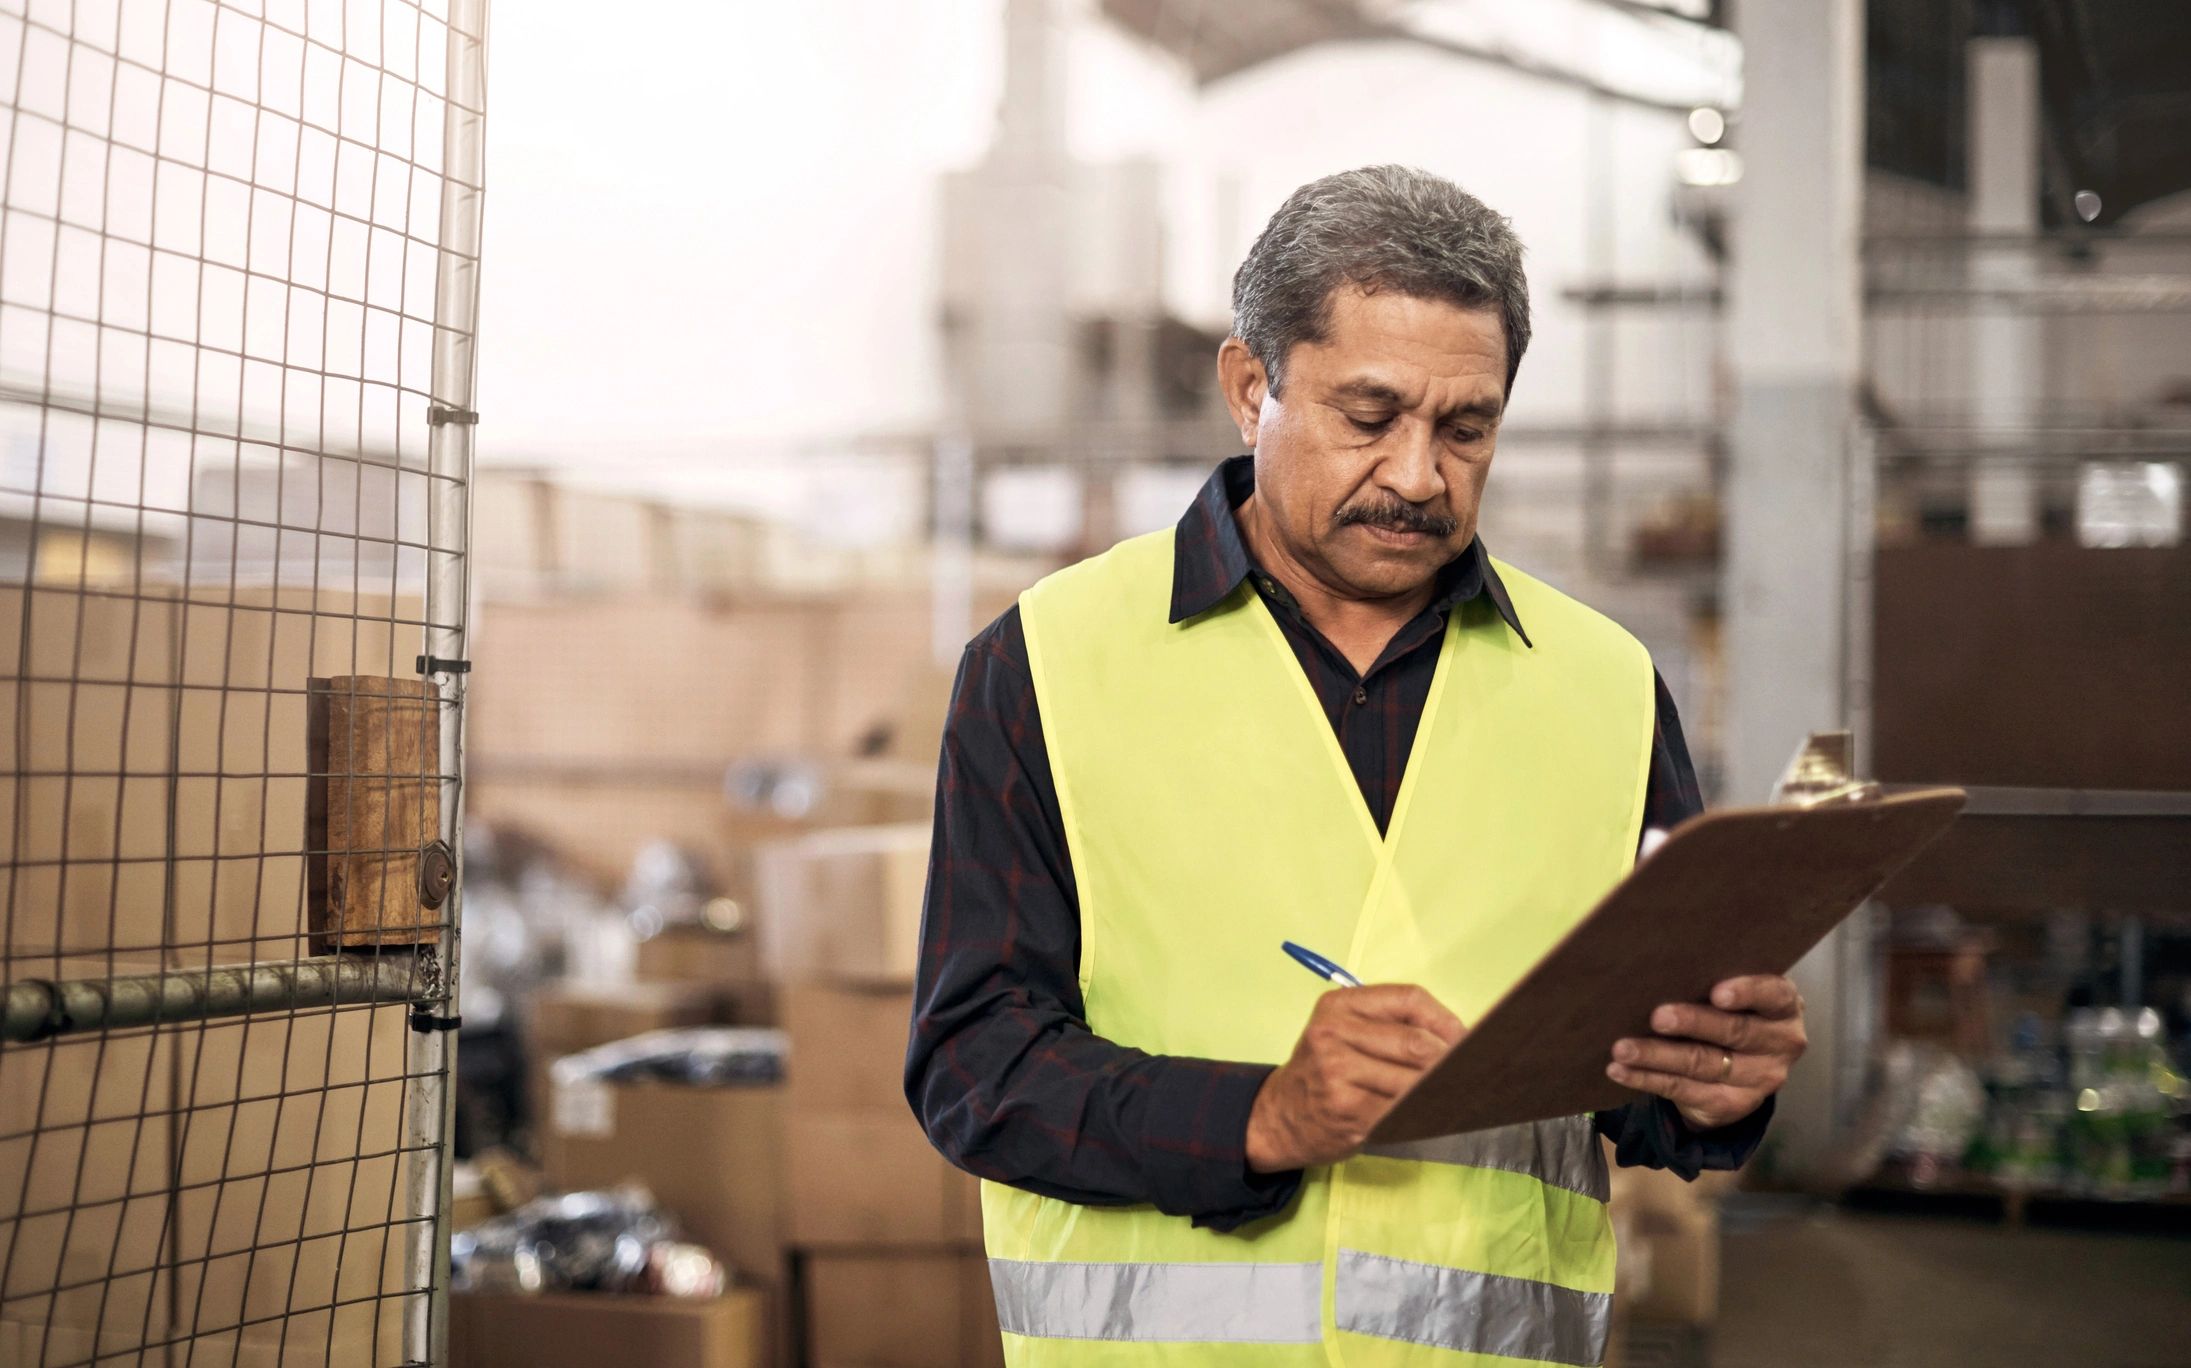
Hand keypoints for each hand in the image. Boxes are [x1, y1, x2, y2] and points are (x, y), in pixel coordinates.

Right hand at [1245, 984, 1465, 1172]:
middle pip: (1415, 1042)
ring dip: (1441, 1090)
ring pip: (1413, 1079)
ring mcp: (1337, 1073)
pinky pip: (1402, 1110)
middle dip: (1449, 1061)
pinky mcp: (1347, 1110)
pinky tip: (1432, 1113)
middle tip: (1469, 1073)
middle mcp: (1333, 1033)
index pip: (1409, 999)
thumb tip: (1458, 1039)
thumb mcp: (1342, 1033)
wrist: (1278, 1117)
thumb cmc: (1323, 1074)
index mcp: (1338, 1005)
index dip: (1445, 1020)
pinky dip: (1425, 1112)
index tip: (1465, 1040)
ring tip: (1454, 1093)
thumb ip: (1389, 1027)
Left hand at [1605, 974, 1805, 1130]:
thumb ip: (1717, 979)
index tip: (1717, 992)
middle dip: (1693, 1023)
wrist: (1742, 1069)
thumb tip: (1663, 965)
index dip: (1747, 992)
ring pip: (1703, 1063)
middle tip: (1657, 1017)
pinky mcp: (1731, 1105)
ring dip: (1657, 1055)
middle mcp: (1780, 1043)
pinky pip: (1683, 1090)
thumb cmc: (1732, 1011)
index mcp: (1784, 1007)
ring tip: (1623, 1047)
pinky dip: (1647, 1078)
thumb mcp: (1738, 994)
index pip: (1774, 995)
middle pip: (1735, 1032)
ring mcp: (1759, 1079)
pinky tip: (1620, 1070)